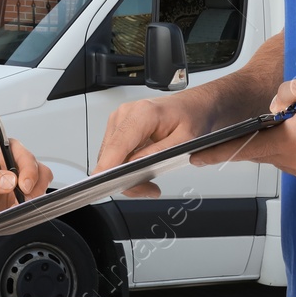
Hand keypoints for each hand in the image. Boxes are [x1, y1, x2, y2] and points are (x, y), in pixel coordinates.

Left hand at [0, 139, 53, 235]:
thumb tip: (10, 179)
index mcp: (2, 153)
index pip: (25, 155)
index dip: (29, 170)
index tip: (23, 185)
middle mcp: (12, 167)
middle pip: (38, 171)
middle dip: (36, 185)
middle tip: (25, 198)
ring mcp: (16, 186)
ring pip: (40, 187)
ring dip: (34, 198)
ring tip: (19, 206)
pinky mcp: (17, 203)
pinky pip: (32, 204)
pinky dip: (29, 209)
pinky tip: (16, 213)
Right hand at [94, 91, 224, 197]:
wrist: (193, 106)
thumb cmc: (192, 117)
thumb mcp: (185, 139)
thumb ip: (159, 153)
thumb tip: (135, 165)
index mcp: (143, 113)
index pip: (118, 144)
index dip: (107, 166)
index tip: (102, 183)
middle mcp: (126, 113)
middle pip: (111, 155)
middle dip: (126, 178)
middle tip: (149, 189)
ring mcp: (120, 119)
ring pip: (109, 157)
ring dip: (125, 174)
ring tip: (149, 182)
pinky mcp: (119, 126)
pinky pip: (114, 153)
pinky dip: (125, 166)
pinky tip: (142, 170)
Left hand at [190, 72, 295, 184]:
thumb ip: (287, 92)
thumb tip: (274, 104)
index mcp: (293, 142)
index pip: (245, 149)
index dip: (218, 151)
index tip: (197, 156)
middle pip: (264, 151)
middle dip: (259, 135)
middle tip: (261, 121)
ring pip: (282, 155)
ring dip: (282, 139)